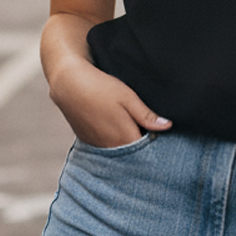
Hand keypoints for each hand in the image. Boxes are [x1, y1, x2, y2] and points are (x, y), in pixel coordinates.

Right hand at [46, 53, 171, 147]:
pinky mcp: (87, 140)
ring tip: (127, 121)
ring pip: (119, 148)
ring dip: (125, 139)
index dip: (154, 138)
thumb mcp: (128, 98)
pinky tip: (112, 123)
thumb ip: (147, 116)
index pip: (146, 148)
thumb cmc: (100, 88)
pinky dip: (112, 138)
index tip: (157, 128)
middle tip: (144, 123)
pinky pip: (106, 144)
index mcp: (124, 138)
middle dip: (140, 140)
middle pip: (132, 151)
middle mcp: (110, 147)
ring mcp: (97, 145)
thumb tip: (167, 126)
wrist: (69, 84)